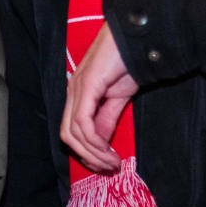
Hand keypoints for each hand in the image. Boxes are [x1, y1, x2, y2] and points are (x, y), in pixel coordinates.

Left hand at [60, 23, 139, 173]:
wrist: (137, 38)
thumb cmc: (128, 62)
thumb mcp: (118, 97)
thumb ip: (108, 118)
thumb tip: (103, 143)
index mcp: (78, 94)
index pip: (71, 130)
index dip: (86, 152)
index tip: (106, 164)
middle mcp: (73, 92)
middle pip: (68, 135)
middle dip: (89, 157)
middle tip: (109, 168)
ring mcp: (77, 88)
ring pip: (73, 132)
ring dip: (94, 153)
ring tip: (113, 162)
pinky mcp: (86, 86)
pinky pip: (83, 122)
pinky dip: (95, 141)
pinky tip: (109, 150)